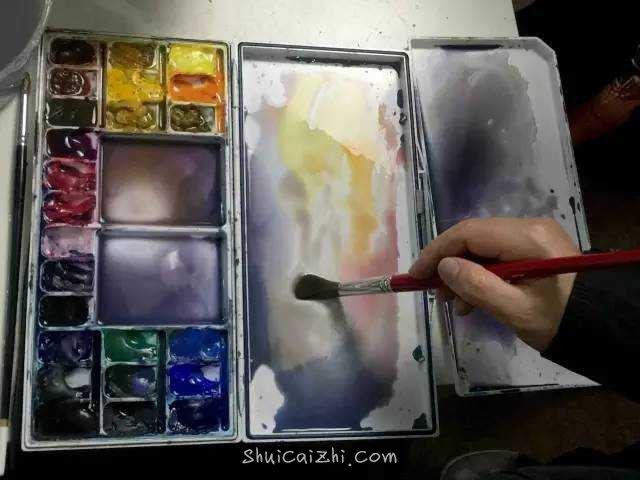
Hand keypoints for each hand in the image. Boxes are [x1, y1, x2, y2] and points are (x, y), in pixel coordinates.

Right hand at [409, 218, 578, 350]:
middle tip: (433, 292)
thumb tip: (444, 267)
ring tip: (453, 302)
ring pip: (483, 245)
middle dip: (448, 263)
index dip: (437, 252)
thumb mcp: (515, 310)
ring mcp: (534, 236)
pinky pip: (498, 253)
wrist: (603, 327)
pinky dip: (481, 273)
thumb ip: (477, 286)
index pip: (468, 234)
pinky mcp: (536, 247)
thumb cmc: (561, 322)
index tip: (415, 275)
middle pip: (473, 236)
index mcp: (527, 239)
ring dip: (464, 271)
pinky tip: (473, 299)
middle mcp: (530, 227)